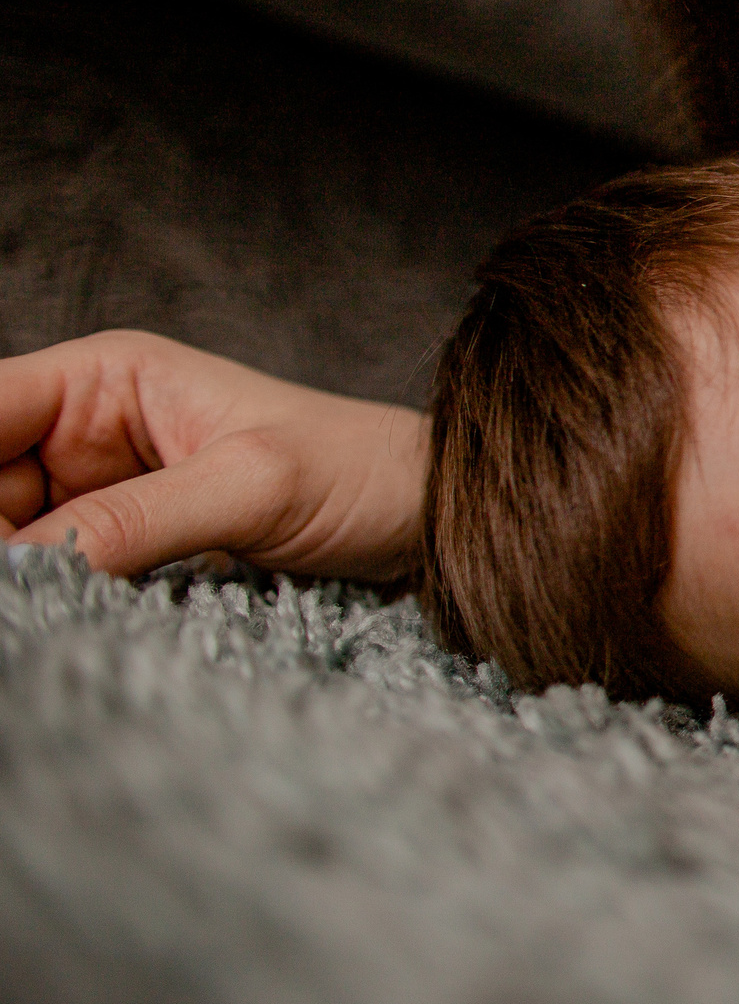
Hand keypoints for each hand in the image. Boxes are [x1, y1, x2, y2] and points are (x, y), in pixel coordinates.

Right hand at [1, 330, 425, 581]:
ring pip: (8, 538)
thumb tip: (22, 562)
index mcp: (106, 379)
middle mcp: (87, 429)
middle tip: (20, 594)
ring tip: (38, 615)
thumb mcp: (252, 488)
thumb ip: (135, 522)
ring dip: (17, 578)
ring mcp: (100, 492)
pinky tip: (56, 624)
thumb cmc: (364, 473)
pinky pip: (53, 576)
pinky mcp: (124, 549)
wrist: (431, 520)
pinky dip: (47, 601)